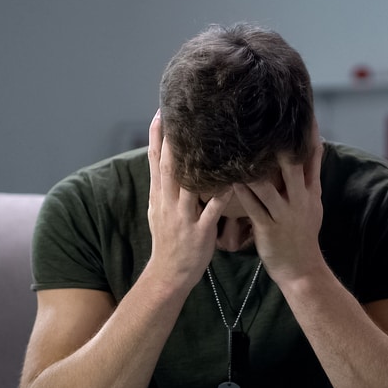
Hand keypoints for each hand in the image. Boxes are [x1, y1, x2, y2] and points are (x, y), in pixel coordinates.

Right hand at [146, 110, 231, 286]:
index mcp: (159, 196)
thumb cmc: (168, 242)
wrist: (168, 275)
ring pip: (188, 184)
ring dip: (196, 162)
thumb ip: (163, 187)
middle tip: (180, 114)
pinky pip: (212, 210)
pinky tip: (232, 181)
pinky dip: (221, 195)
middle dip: (173, 140)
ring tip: (208, 138)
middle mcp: (168, 203)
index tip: (160, 112)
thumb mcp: (158, 211)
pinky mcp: (199, 231)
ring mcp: (183, 217)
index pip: (154, 161)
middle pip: (169, 166)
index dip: (157, 136)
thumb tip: (164, 164)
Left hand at [232, 130, 326, 284]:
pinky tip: (229, 179)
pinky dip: (241, 192)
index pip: (313, 158)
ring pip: (268, 187)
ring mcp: (284, 215)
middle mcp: (300, 201)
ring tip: (238, 148)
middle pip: (293, 167)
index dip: (310, 135)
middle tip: (267, 122)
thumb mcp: (314, 205)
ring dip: (252, 168)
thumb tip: (315, 150)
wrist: (302, 270)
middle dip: (281, 145)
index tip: (304, 113)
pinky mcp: (268, 228)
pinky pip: (252, 207)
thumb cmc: (303, 235)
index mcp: (311, 193)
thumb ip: (311, 179)